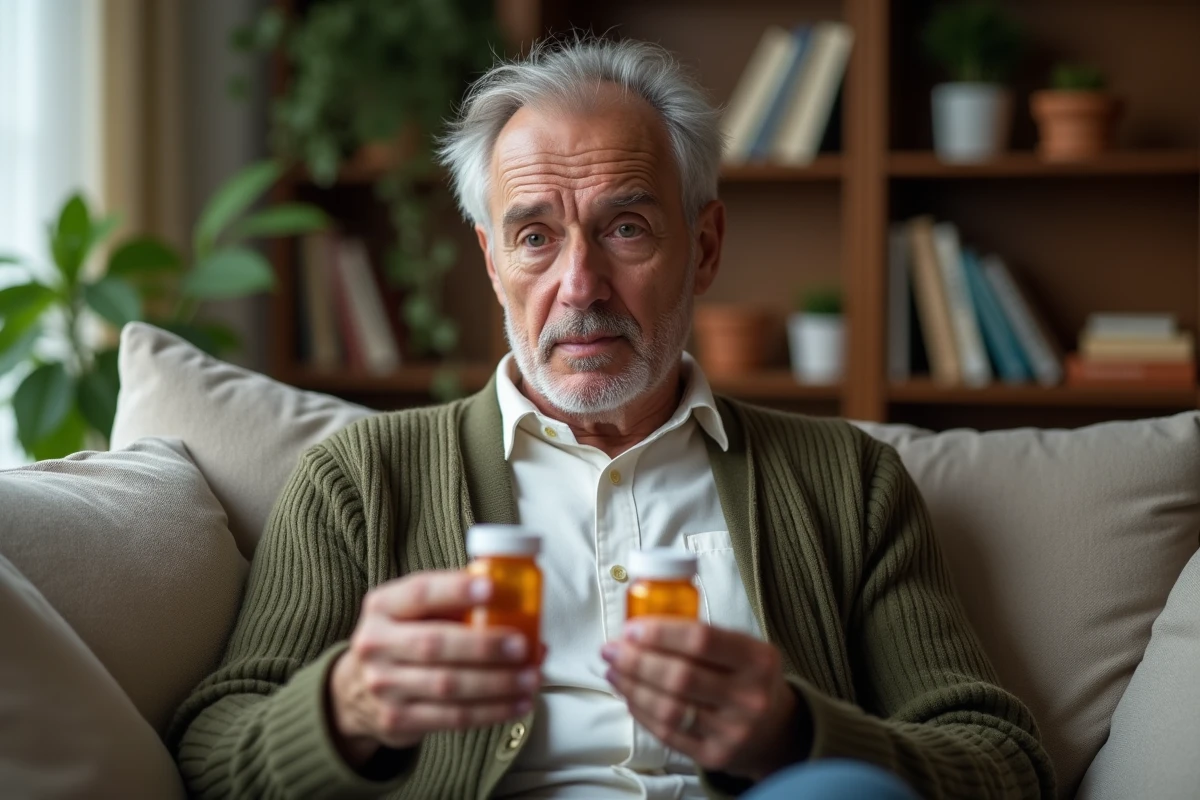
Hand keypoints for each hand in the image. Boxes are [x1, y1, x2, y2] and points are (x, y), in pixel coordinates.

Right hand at [328, 571, 539, 765]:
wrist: (357, 689)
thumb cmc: (405, 639)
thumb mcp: (415, 613)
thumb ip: (458, 606)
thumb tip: (525, 614)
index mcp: (382, 605)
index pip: (419, 592)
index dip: (456, 589)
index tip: (492, 588)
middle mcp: (376, 643)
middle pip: (435, 644)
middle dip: (484, 645)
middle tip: (521, 645)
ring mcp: (383, 685)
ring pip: (448, 685)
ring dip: (497, 683)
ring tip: (529, 679)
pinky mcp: (396, 720)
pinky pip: (452, 717)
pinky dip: (491, 712)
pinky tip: (517, 705)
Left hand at [601, 619, 808, 780]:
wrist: (774, 730)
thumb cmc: (747, 678)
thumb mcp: (743, 649)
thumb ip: (702, 636)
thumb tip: (640, 624)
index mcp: (758, 659)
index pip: (702, 639)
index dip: (661, 633)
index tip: (631, 628)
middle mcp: (750, 696)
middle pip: (680, 676)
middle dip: (636, 661)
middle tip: (611, 650)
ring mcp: (733, 730)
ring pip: (669, 707)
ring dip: (632, 687)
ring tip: (613, 671)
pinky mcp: (715, 755)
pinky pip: (667, 733)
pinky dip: (641, 711)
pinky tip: (629, 696)